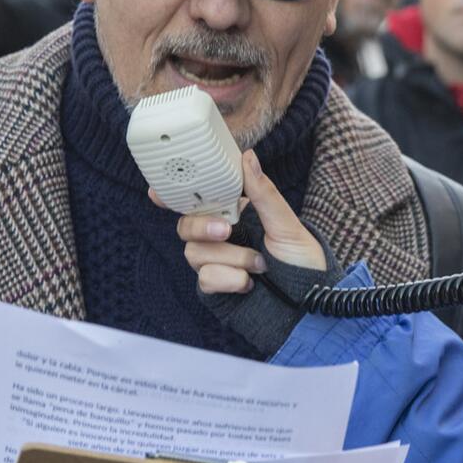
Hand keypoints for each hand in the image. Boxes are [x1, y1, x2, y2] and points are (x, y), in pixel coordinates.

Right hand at [167, 151, 326, 295]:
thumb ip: (263, 193)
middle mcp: (221, 237)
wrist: (307, 305)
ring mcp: (216, 263)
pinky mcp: (214, 289)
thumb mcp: (287, 225)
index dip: (174, 195)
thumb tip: (248, 157)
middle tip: (227, 231)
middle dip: (202, 226)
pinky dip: (229, 279)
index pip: (201, 200)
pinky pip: (205, 278)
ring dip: (231, 258)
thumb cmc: (303, 263)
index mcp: (236, 215)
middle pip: (186, 225)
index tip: (155, 191)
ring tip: (259, 265)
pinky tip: (249, 283)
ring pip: (195, 253)